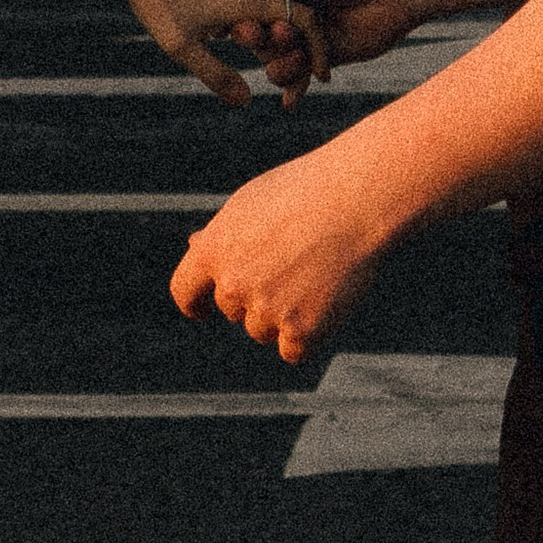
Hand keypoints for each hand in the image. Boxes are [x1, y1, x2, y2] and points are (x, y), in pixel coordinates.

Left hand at [101, 0, 323, 106]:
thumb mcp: (183, 47)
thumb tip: (247, 101)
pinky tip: (244, 42)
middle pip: (292, 19)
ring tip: (274, 70)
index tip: (320, 77)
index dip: (317, 49)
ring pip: (273, 13)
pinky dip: (258, 26)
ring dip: (279, 41)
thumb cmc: (157, 3)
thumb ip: (216, 74)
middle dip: (301, 52)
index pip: (303, 20)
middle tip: (299, 87)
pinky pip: (253, 7)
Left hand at [171, 146, 392, 362]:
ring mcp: (267, 310)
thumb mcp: (251, 203)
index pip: (184, 291)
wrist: (357, 198)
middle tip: (293, 262)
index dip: (195, 303)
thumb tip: (195, 246)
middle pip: (233, 311)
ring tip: (314, 273)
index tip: (203, 310)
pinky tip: (326, 301)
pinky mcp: (301, 331)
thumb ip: (222, 234)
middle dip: (256, 295)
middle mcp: (233, 284)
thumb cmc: (305, 191)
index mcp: (214, 250)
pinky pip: (293, 350)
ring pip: (263, 331)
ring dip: (283, 315)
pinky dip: (308, 335)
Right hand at [186, 0, 430, 103]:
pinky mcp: (324, 55)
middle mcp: (284, 6)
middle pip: (254, 37)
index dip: (232, 19)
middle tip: (259, 35)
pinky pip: (300, 76)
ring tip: (295, 53)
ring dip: (281, 63)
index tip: (234, 23)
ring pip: (275, 61)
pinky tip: (291, 103)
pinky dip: (296, 89)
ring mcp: (305, 33)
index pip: (235, 5)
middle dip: (256, 40)